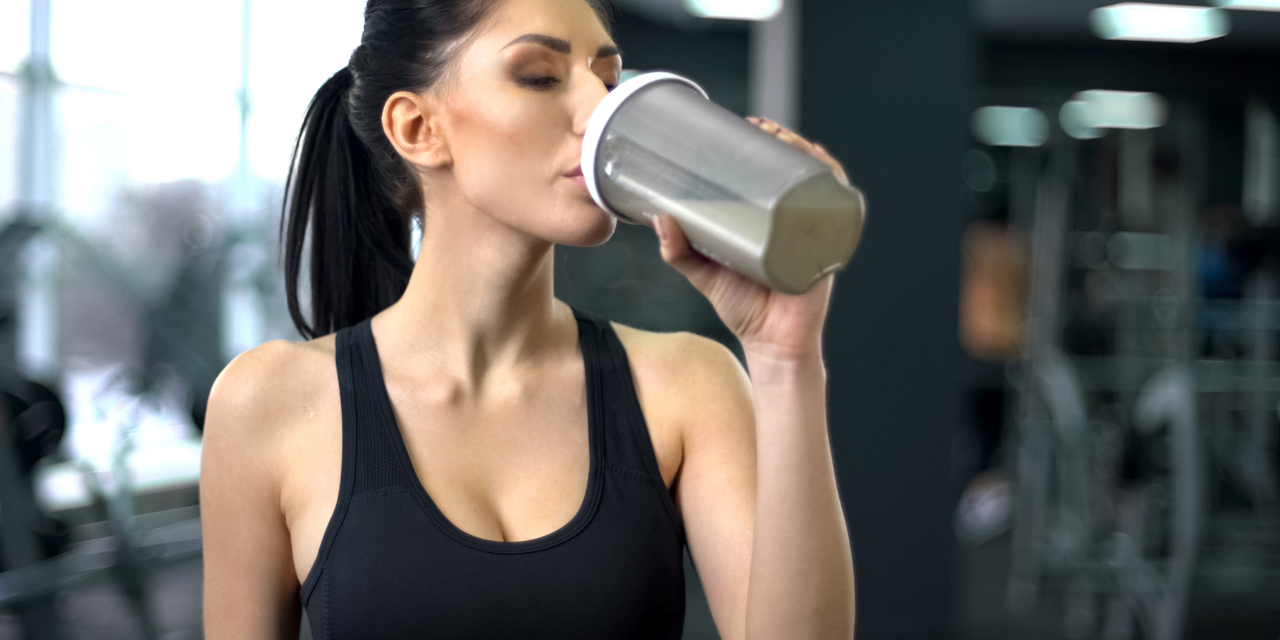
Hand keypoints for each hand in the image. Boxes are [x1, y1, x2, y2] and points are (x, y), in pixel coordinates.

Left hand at [653, 117, 848, 362]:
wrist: (772, 345)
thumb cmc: (743, 309)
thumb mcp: (704, 273)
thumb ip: (678, 251)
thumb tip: (658, 217)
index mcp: (768, 220)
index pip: (772, 173)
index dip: (766, 144)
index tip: (748, 124)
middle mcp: (793, 220)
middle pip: (798, 170)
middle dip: (787, 140)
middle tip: (763, 126)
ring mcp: (812, 232)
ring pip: (819, 182)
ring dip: (808, 154)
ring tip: (787, 141)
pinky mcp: (825, 249)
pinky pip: (838, 212)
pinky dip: (833, 186)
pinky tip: (822, 168)